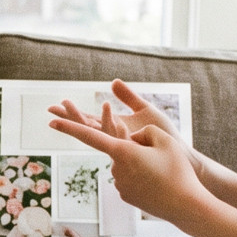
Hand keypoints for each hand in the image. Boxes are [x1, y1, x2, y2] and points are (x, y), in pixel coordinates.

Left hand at [46, 115, 207, 226]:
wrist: (186, 205)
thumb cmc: (178, 170)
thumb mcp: (164, 139)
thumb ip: (144, 131)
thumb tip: (131, 140)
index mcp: (122, 151)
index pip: (89, 136)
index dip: (69, 127)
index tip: (51, 120)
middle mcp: (115, 168)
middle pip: (121, 148)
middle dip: (138, 147)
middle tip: (160, 159)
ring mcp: (118, 184)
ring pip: (127, 163)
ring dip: (141, 163)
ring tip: (163, 174)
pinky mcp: (125, 196)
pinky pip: (130, 177)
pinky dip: (142, 177)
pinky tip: (158, 185)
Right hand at [49, 79, 179, 143]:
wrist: (182, 155)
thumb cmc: (166, 136)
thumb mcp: (145, 109)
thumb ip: (128, 96)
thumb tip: (112, 82)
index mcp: (115, 129)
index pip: (88, 121)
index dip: (72, 114)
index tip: (55, 106)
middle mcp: (116, 139)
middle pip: (88, 127)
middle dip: (72, 117)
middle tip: (55, 107)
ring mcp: (124, 145)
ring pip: (100, 132)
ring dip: (86, 117)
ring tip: (70, 104)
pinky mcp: (135, 149)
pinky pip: (120, 134)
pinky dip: (112, 122)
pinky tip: (107, 109)